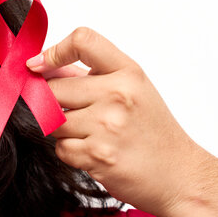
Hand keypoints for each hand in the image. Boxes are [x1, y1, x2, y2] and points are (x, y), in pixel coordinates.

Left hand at [27, 27, 196, 214]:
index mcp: (128, 72)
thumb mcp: (132, 90)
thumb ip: (90, 76)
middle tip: (73, 112)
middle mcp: (118, 94)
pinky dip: (70, 151)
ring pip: (51, 120)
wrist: (178, 175)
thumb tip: (44, 67)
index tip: (39, 65)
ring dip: (61, 129)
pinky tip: (93, 151)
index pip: (83, 41)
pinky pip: (60, 148)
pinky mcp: (97, 156)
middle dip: (51, 101)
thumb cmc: (152, 131)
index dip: (53, 51)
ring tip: (89, 133)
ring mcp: (107, 125)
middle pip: (53, 87)